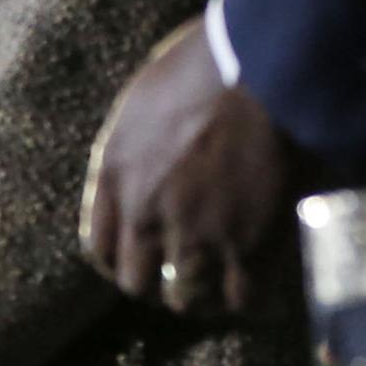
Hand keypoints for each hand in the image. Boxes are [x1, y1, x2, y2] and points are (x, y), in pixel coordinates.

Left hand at [81, 18, 295, 314]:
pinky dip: (251, 301)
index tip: (146, 264)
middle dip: (161, 287)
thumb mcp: (147, 100)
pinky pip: (240, 300)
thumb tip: (150, 165)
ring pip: (186, 301)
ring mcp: (194, 231)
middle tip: (189, 281)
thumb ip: (139, 145)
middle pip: (136, 283)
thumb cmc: (211, 64)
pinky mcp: (247, 245)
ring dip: (206, 300)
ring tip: (225, 290)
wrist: (267, 66)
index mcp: (115, 170)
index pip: (99, 248)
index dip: (123, 263)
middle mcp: (144, 209)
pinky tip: (263, 289)